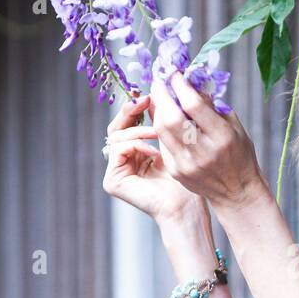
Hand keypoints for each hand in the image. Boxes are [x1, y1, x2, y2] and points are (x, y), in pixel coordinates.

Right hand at [102, 92, 205, 224]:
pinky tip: (154, 150)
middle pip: (117, 126)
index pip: (128, 122)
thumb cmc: (186, 178)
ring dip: (139, 130)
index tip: (148, 94)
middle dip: (131, 111)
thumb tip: (156, 91)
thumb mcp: (173, 140)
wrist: (186, 206)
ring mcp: (115, 171)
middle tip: (146, 100)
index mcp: (135, 151)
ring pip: (116, 135)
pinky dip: (136, 145)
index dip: (135, 107)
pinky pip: (118, 150)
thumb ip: (161, 119)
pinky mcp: (112, 181)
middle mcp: (122, 160)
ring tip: (158, 132)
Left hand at [150, 73, 266, 209]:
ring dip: (158, 108)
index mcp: (222, 137)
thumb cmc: (239, 154)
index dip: (180, 85)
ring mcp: (187, 164)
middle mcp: (202, 152)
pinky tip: (165, 117)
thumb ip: (212, 105)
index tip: (175, 73)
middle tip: (160, 80)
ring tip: (160, 96)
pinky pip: (163, 143)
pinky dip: (162, 127)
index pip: (193, 105)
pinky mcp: (176, 171)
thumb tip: (191, 82)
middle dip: (162, 94)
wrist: (236, 192)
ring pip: (162, 129)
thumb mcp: (234, 126)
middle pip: (171, 117)